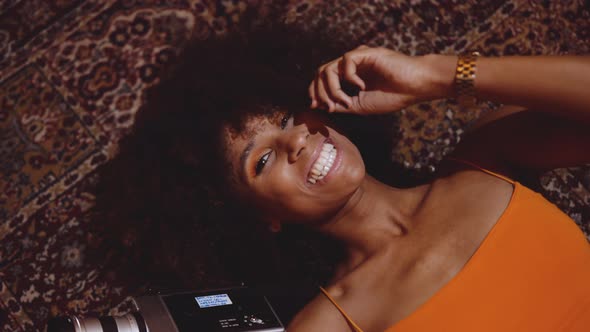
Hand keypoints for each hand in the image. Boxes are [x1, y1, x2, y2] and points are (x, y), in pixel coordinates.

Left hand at [309, 46, 455, 113]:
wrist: (416, 87)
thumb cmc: (393, 96)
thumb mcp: (361, 106)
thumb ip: (341, 104)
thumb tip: (320, 106)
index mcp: (350, 76)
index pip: (323, 79)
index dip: (315, 92)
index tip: (317, 107)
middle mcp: (351, 65)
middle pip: (321, 72)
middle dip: (319, 92)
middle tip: (329, 106)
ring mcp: (358, 58)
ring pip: (329, 68)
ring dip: (332, 89)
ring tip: (346, 101)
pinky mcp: (366, 53)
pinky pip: (345, 61)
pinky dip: (349, 77)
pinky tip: (361, 87)